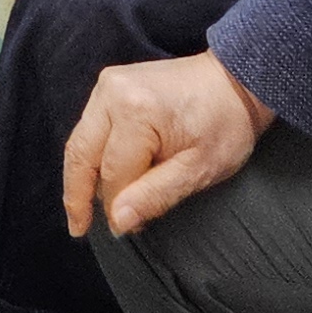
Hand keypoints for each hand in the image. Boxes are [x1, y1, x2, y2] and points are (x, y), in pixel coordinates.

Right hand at [63, 50, 275, 240]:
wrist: (235, 82)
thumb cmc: (225, 125)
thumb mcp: (198, 169)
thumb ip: (154, 196)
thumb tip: (118, 221)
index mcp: (135, 112)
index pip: (113, 173)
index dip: (116, 206)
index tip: (123, 230)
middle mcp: (112, 93)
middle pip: (81, 153)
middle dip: (76, 194)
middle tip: (78, 227)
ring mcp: (107, 85)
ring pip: (81, 140)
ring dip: (82, 175)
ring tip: (85, 208)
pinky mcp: (109, 85)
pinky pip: (90, 127)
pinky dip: (93, 155)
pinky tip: (100, 177)